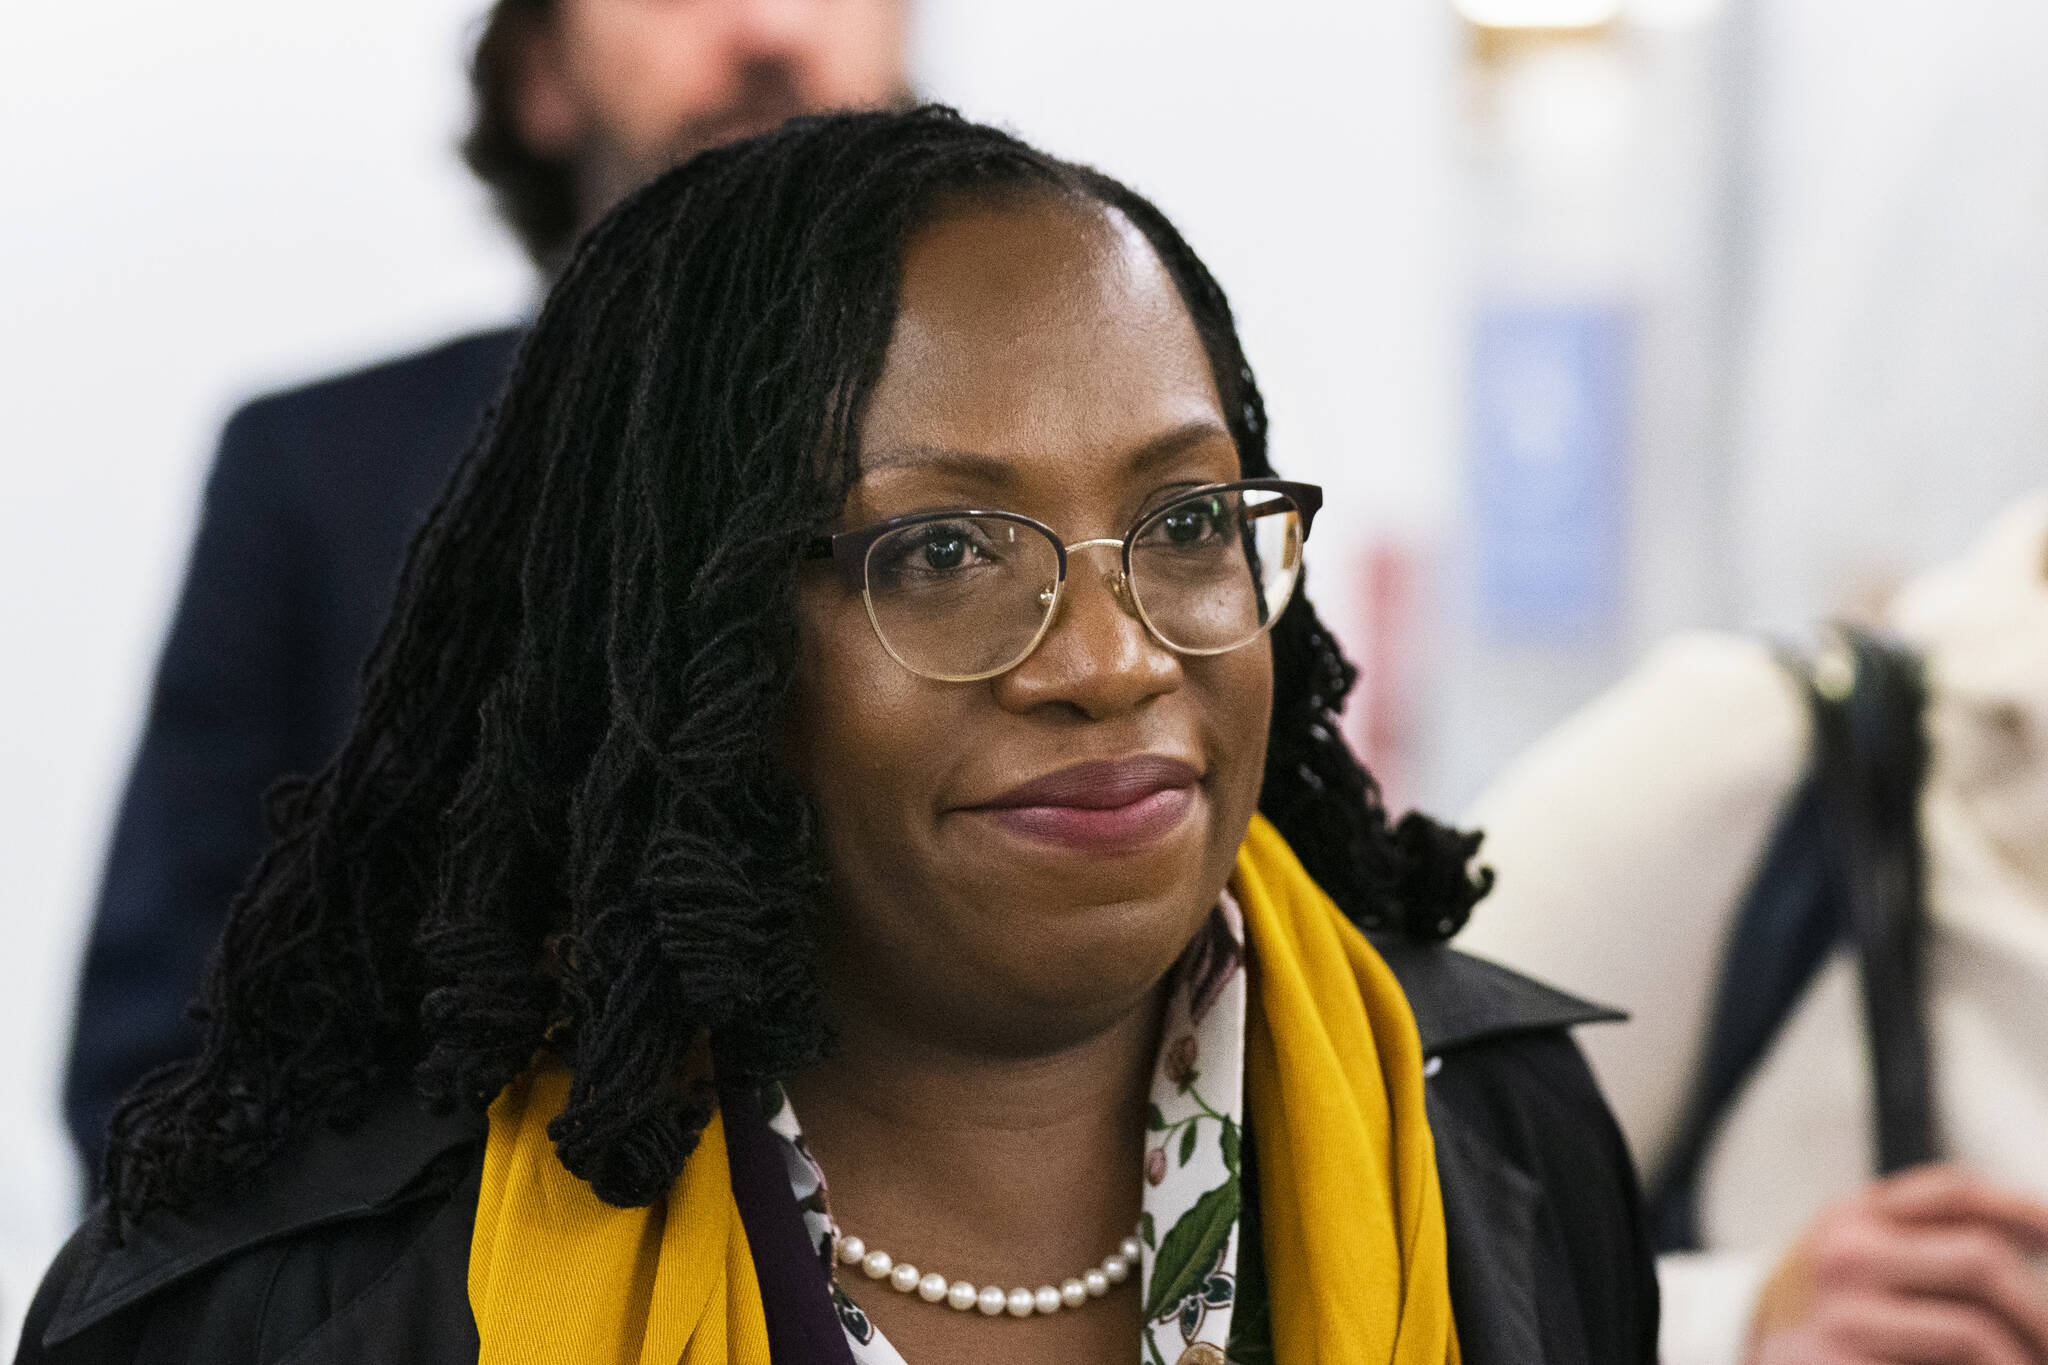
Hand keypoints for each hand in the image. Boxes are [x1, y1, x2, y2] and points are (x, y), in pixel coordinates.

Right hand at [1746, 1166, 2047, 1364]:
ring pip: (1975, 1332)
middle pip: (1981, 1261)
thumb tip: (2033, 1232)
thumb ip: (1914, 1231)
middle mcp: (1847, 1258)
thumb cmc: (1815, 1310)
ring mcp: (1847, 1319)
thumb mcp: (1848, 1249)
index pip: (1955, 1193)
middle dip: (2040, 1311)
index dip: (2022, 1210)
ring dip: (2021, 1358)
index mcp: (1851, 1218)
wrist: (1744, 1353)